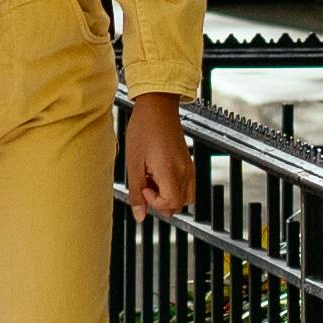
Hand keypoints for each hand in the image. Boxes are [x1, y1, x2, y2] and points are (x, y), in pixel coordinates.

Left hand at [122, 93, 195, 221]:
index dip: (154, 202)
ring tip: (153, 181)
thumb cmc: (144, 129)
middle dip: (161, 202)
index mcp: (170, 172)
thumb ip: (136, 192)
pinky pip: (187, 185)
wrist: (157, 107)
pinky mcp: (188, 162)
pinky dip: (175, 187)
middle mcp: (184, 171)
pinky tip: (160, 174)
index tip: (143, 188)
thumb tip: (139, 215)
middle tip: (146, 185)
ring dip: (169, 196)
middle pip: (179, 205)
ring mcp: (188, 167)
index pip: (170, 204)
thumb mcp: (133, 163)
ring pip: (185, 197)